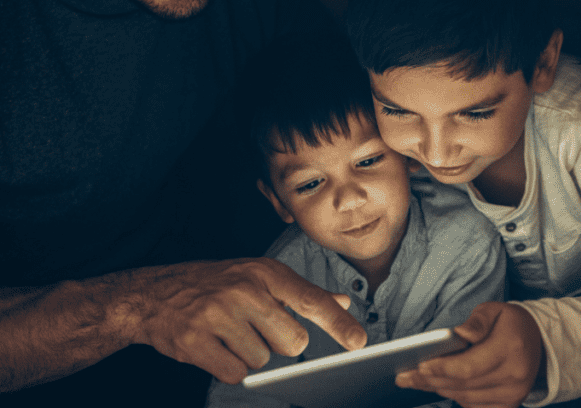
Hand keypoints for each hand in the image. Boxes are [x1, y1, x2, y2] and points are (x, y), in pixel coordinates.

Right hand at [126, 258, 366, 383]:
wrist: (155, 294)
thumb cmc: (217, 284)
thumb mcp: (260, 277)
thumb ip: (303, 293)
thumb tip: (343, 300)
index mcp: (265, 272)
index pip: (311, 300)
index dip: (338, 324)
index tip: (359, 342)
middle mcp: (244, 290)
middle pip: (293, 342)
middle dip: (280, 344)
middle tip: (256, 328)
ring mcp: (218, 315)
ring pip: (263, 360)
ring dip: (250, 355)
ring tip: (230, 334)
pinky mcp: (196, 341)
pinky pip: (235, 373)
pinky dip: (229, 367)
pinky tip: (216, 347)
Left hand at [395, 302, 544, 407]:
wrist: (538, 341)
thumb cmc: (510, 323)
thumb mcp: (494, 310)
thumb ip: (477, 321)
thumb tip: (459, 333)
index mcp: (511, 348)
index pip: (468, 366)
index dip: (441, 368)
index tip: (418, 365)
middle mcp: (515, 375)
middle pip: (463, 384)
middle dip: (430, 380)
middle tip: (405, 375)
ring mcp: (514, 394)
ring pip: (465, 397)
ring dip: (438, 389)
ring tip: (415, 380)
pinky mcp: (510, 404)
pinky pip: (474, 406)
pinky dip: (455, 397)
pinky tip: (439, 386)